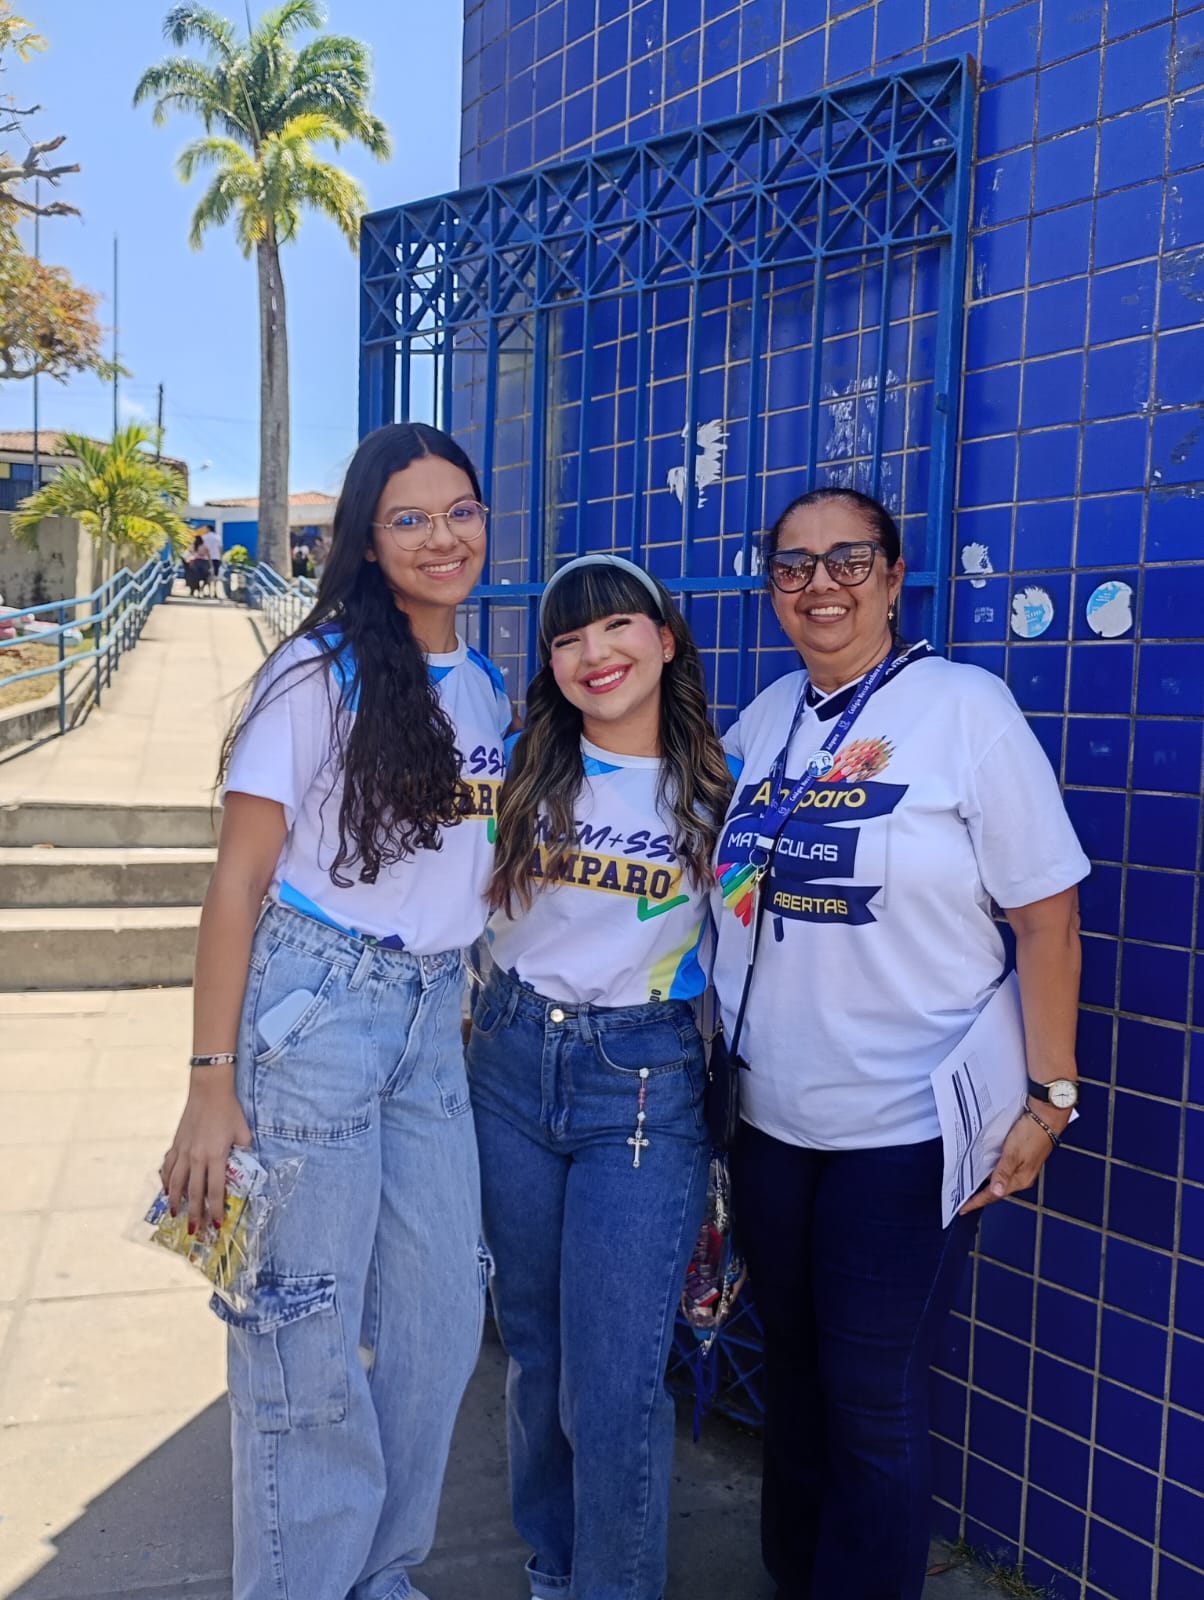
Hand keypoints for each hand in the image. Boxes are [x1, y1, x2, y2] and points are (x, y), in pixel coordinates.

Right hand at [161, 1069, 252, 1236]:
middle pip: (193, 1192)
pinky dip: (165, 1180)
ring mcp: (183, 1151)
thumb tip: (245, 1167)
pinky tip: (166, 1189)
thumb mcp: (243, 1132)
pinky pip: (167, 1166)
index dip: (215, 1209)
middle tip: (194, 1231)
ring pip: (174, 1182)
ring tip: (174, 1214)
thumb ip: (243, 1152)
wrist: (208, 1091)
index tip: (215, 1223)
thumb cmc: (229, 1111)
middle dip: (193, 1213)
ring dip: (174, 1201)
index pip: (215, 1190)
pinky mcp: (176, 1144)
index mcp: (215, 1156)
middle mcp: (196, 1157)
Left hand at [959, 1107, 1064, 1213]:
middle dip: (979, 1196)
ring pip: (999, 1179)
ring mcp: (1021, 1167)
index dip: (977, 1202)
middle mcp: (1021, 1176)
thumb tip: (996, 1192)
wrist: (1046, 1117)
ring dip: (984, 1183)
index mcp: (1020, 1179)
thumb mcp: (1013, 1153)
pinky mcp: (1020, 1157)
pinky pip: (1002, 1169)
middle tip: (963, 1199)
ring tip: (968, 1185)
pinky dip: (991, 1170)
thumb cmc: (1031, 1133)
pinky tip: (983, 1166)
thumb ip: (1003, 1173)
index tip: (963, 1208)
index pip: (994, 1195)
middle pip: (996, 1190)